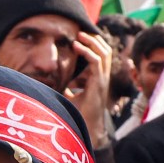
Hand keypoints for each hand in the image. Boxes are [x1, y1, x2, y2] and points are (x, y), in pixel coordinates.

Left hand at [66, 29, 113, 145]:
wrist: (86, 130)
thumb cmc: (80, 116)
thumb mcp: (71, 98)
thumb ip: (67, 90)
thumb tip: (57, 86)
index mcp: (99, 80)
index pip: (101, 56)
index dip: (93, 45)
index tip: (80, 39)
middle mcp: (103, 78)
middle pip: (106, 51)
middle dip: (94, 39)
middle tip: (80, 32)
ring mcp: (102, 80)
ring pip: (104, 53)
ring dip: (92, 42)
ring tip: (80, 36)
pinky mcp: (99, 84)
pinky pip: (96, 62)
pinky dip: (87, 52)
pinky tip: (76, 47)